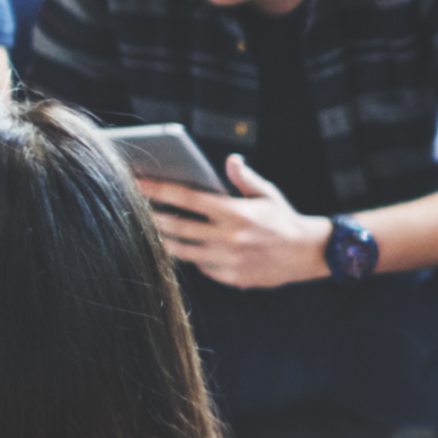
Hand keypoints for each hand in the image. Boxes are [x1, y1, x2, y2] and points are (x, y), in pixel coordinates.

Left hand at [147, 154, 337, 291]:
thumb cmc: (283, 219)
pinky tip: (183, 248)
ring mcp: (228, 260)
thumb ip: (244, 177)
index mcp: (235, 212)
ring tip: (149, 230)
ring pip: (182, 251)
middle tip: (130, 208)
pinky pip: (201, 267)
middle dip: (150, 217)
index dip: (158, 189)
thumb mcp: (268, 193)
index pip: (186, 198)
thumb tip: (230, 160)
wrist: (307, 254)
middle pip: (177, 226)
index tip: (137, 182)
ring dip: (163, 240)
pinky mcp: (231, 277)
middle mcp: (228, 237)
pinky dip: (191, 257)